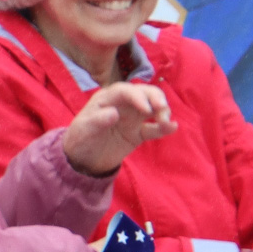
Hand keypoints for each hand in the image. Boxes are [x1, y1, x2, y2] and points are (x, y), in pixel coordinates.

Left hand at [61, 82, 175, 174]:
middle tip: (161, 109)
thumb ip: (97, 121)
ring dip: (162, 111)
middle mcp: (122, 104)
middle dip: (155, 97)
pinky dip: (164, 127)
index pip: (125, 91)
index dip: (137, 97)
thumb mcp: (83, 130)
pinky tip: (173, 127)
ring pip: (153, 108)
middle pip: (144, 93)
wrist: (82, 160)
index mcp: (107, 98)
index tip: (146, 109)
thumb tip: (114, 113)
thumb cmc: (79, 139)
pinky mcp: (139, 133)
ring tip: (165, 122)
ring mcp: (132, 118)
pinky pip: (154, 128)